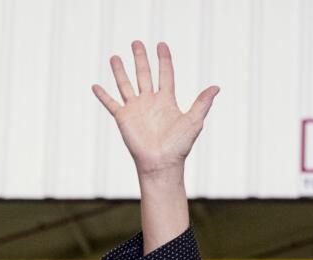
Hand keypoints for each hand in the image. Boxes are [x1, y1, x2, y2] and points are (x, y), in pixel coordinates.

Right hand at [92, 41, 218, 179]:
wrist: (161, 164)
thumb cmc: (179, 146)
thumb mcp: (194, 122)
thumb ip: (202, 103)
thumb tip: (216, 87)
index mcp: (166, 101)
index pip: (165, 74)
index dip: (164, 59)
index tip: (161, 45)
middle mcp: (150, 102)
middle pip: (144, 74)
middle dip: (140, 58)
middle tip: (136, 42)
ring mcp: (135, 109)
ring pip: (125, 84)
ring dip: (119, 71)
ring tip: (115, 56)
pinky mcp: (123, 118)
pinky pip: (111, 103)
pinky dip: (103, 95)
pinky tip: (95, 86)